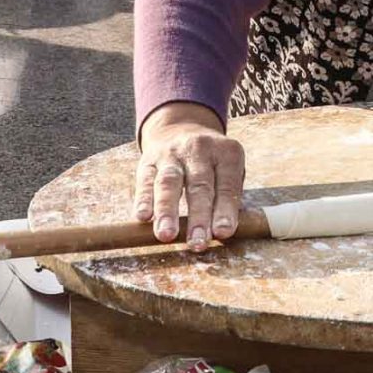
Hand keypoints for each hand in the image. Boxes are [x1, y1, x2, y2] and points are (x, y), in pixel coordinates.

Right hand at [133, 103, 246, 246]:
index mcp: (227, 153)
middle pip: (199, 185)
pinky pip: (145, 180)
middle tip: (198, 243)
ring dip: (167, 211)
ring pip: (169, 182)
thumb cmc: (212, 164)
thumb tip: (222, 233)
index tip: (222, 233)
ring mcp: (172, 155)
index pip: (227, 184)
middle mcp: (199, 150)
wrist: (182, 129)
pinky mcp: (149, 161)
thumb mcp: (229, 170)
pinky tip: (142, 217)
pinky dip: (144, 199)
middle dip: (198, 217)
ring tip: (166, 235)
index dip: (225, 209)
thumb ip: (229, 198)